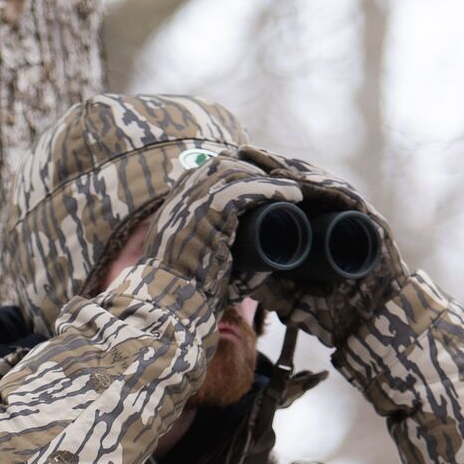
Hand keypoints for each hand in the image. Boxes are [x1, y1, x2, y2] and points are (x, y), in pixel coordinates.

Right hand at [120, 153, 304, 308]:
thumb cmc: (183, 288)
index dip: (239, 174)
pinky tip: (293, 195)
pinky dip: (274, 190)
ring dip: (269, 180)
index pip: (211, 172)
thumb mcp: (193, 258)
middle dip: (255, 171)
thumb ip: (214, 248)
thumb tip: (256, 255)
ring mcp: (195, 196)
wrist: (170, 298)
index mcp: (177, 201)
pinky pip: (248, 189)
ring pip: (239, 173)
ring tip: (293, 192)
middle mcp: (184, 192)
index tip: (261, 185)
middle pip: (225, 165)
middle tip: (280, 185)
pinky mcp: (211, 206)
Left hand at [237, 144, 407, 346]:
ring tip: (262, 158)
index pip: (286, 193)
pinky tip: (298, 178)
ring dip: (291, 169)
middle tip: (242, 152)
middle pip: (301, 180)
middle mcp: (335, 213)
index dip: (260, 180)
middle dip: (271, 165)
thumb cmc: (330, 312)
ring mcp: (353, 215)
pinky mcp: (370, 221)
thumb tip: (230, 276)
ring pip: (320, 182)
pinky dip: (322, 186)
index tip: (230, 168)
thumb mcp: (286, 294)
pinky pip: (344, 197)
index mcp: (315, 224)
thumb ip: (264, 283)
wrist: (368, 326)